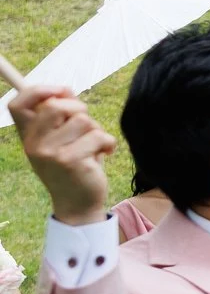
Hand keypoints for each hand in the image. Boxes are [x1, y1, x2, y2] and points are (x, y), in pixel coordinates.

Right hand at [12, 85, 113, 224]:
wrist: (78, 204)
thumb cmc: (73, 165)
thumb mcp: (60, 141)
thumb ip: (60, 117)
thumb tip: (64, 91)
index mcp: (29, 136)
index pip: (17, 104)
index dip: (39, 90)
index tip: (62, 91)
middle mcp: (34, 144)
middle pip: (56, 105)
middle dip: (79, 109)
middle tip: (86, 126)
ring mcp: (50, 153)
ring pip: (83, 120)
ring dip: (96, 131)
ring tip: (93, 147)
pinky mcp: (70, 161)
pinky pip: (98, 136)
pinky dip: (108, 143)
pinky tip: (103, 155)